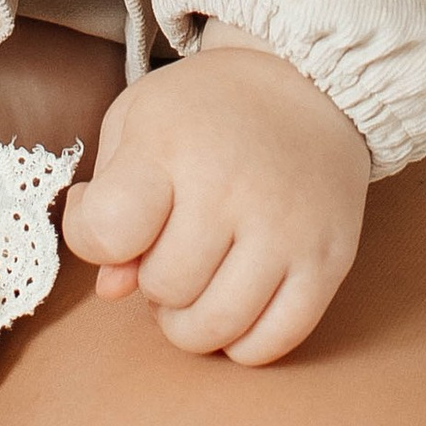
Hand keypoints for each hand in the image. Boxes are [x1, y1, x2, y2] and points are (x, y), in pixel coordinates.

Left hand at [61, 30, 368, 364]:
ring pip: (214, 328)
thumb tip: (112, 287)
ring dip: (192, 319)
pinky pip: (271, 343)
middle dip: (154, 279)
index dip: (98, 239)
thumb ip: (108, 201)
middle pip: (163, 288)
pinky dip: (242, 340)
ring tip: (200, 277)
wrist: (308, 82)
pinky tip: (238, 299)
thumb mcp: (138, 120)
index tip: (121, 222)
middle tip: (171, 244)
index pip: (108, 231)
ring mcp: (286, 229)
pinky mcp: (327, 261)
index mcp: (173, 143)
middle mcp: (232, 187)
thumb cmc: (208, 108)